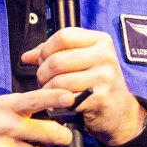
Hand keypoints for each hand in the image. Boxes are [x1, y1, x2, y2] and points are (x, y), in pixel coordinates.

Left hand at [21, 28, 146, 146]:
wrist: (119, 110)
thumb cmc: (97, 82)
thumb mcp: (82, 60)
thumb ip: (55, 53)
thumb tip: (26, 56)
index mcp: (100, 40)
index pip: (64, 36)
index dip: (46, 49)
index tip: (43, 59)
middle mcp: (105, 56)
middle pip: (58, 60)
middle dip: (43, 72)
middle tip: (43, 80)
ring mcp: (104, 77)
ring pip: (59, 81)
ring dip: (47, 89)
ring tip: (49, 91)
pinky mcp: (100, 98)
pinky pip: (66, 98)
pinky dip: (57, 102)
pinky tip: (60, 101)